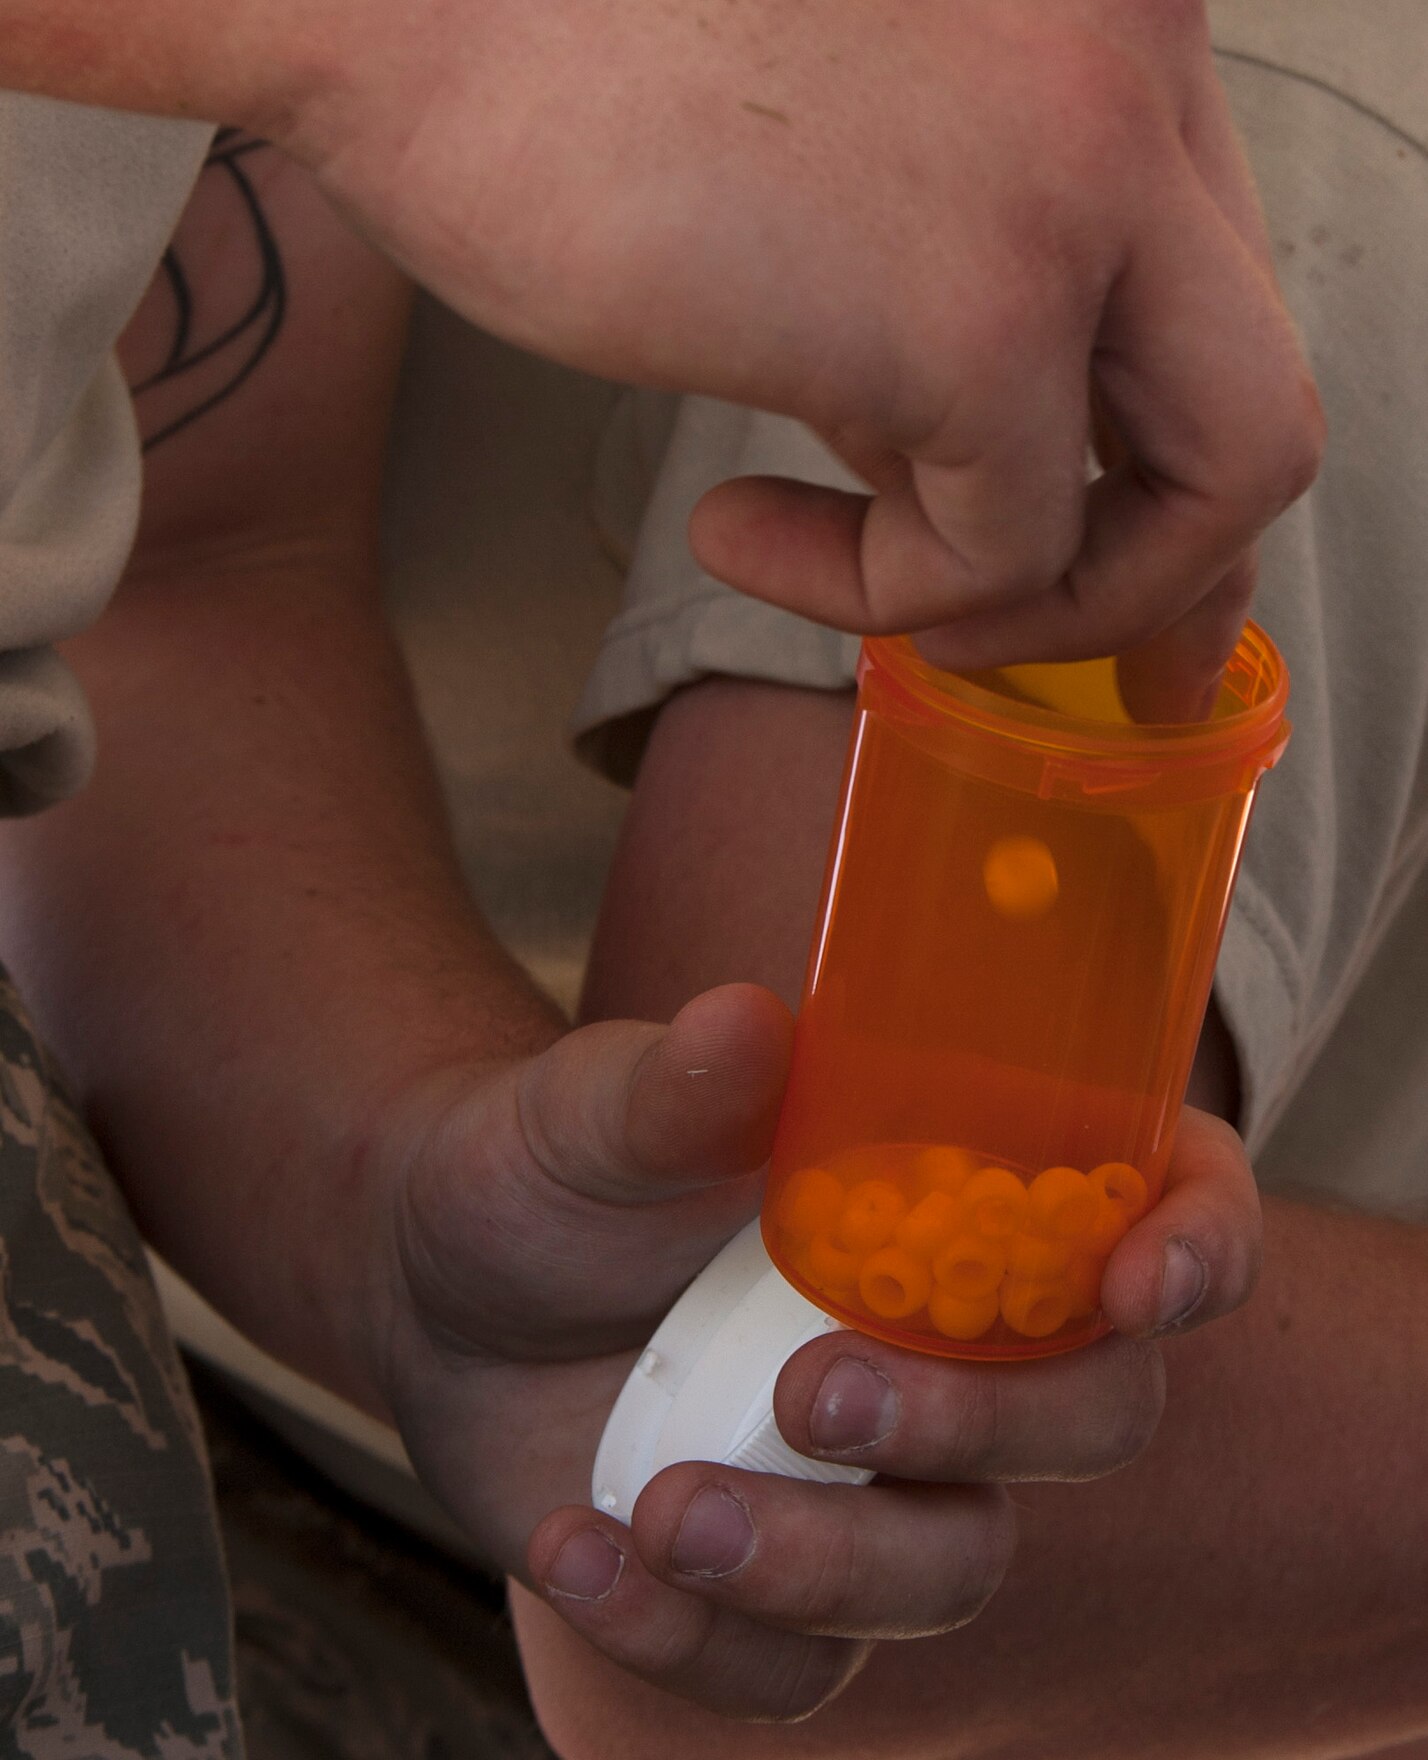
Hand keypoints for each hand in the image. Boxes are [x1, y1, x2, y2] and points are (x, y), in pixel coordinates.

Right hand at [264, 0, 1318, 720]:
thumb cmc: (537, 14)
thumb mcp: (814, 116)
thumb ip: (925, 258)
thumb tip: (934, 441)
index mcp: (1093, 1)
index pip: (1197, 284)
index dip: (1138, 445)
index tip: (1071, 548)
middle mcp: (1130, 68)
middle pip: (1250, 398)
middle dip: (1164, 566)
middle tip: (1085, 660)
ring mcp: (1078, 182)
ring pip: (1199, 495)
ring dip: (1036, 603)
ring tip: (858, 586)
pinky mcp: (977, 313)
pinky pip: (1000, 553)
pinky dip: (874, 597)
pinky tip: (735, 532)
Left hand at [366, 984, 1260, 1721]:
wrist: (432, 1288)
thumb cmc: (549, 1166)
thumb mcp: (588, 1112)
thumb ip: (672, 1086)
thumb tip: (742, 1024)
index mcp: (960, 1186)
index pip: (1160, 1199)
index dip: (1200, 1242)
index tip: (1142, 1282)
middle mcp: (956, 1340)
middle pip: (1087, 1418)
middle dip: (978, 1429)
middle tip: (816, 1395)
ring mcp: (882, 1479)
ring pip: (951, 1569)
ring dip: (825, 1566)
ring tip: (663, 1509)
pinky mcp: (790, 1591)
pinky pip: (803, 1669)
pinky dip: (691, 1638)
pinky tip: (577, 1550)